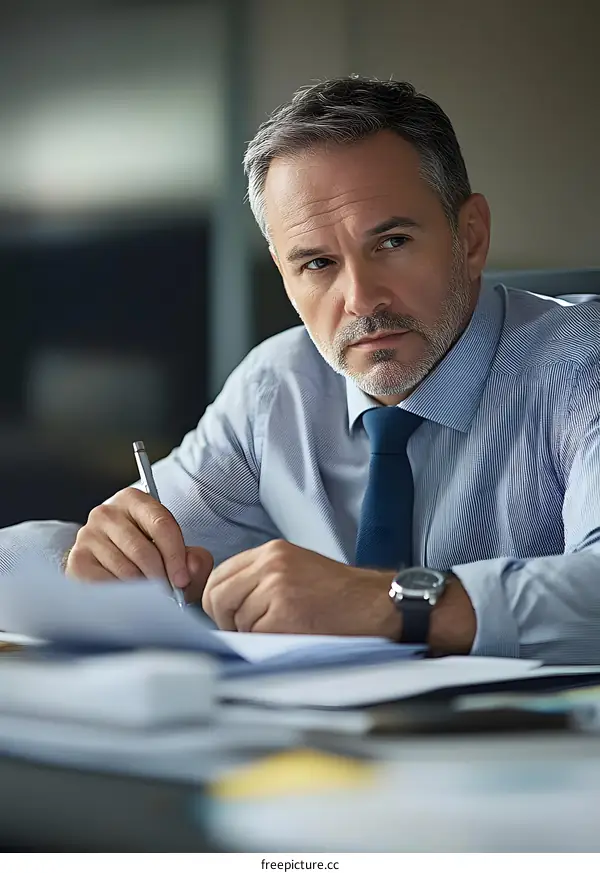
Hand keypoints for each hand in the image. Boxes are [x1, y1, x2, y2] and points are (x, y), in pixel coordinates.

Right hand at [65, 487, 213, 603]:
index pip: (161, 524)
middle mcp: (106, 512)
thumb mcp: (176, 554)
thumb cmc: (149, 558)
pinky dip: (123, 596)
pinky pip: (106, 584)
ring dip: (143, 590)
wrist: (111, 569)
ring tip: (150, 597)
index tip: (182, 580)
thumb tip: (191, 568)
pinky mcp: (77, 560)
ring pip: (126, 570)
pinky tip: (128, 597)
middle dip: (161, 577)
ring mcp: (88, 535)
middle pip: (143, 550)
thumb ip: (194, 560)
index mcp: (134, 500)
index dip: (176, 556)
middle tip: (169, 595)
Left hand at [202, 539, 400, 636]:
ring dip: (252, 633)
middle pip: (217, 597)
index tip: (230, 616)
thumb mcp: (296, 570)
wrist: (378, 605)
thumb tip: (222, 605)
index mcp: (271, 551)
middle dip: (226, 620)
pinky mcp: (285, 613)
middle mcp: (271, 564)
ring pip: (236, 619)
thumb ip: (259, 579)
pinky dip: (268, 643)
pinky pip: (255, 636)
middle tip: (248, 631)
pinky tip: (291, 637)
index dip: (218, 603)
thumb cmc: (341, 595)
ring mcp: (277, 587)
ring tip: (283, 630)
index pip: (218, 576)